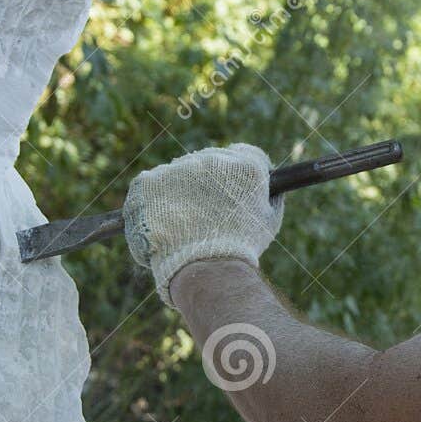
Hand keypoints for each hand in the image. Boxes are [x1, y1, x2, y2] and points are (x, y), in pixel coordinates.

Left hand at [124, 144, 284, 306]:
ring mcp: (178, 168)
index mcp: (245, 166)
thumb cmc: (241, 249)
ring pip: (180, 171)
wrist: (205, 269)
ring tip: (184, 221)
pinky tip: (164, 221)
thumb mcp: (269, 220)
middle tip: (206, 211)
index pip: (241, 153)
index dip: (236, 171)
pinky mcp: (150, 181)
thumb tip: (270, 185)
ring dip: (181, 188)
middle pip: (208, 160)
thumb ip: (270, 195)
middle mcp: (212, 159)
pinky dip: (155, 200)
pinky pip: (153, 184)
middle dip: (208, 180)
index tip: (230, 187)